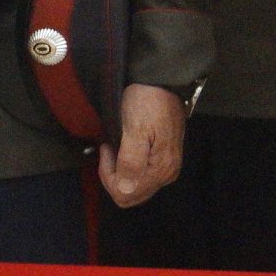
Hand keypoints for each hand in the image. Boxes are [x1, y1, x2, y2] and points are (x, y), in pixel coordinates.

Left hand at [100, 83, 185, 207]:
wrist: (161, 81)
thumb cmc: (147, 101)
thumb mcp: (134, 129)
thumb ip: (130, 162)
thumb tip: (125, 190)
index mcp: (161, 170)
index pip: (124, 193)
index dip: (109, 175)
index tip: (107, 149)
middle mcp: (167, 174)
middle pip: (131, 195)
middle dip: (114, 176)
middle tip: (110, 149)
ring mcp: (168, 167)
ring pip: (135, 187)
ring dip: (120, 171)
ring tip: (117, 147)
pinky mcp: (165, 159)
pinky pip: (141, 177)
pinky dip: (128, 167)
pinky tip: (126, 148)